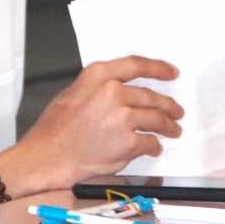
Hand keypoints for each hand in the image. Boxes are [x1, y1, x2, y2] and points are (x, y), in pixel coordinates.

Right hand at [2, 56, 184, 195]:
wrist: (47, 157)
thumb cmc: (54, 129)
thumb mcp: (73, 93)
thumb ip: (99, 87)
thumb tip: (122, 90)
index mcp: (99, 75)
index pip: (137, 65)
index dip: (159, 69)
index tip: (172, 72)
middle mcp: (113, 92)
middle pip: (151, 96)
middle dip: (168, 105)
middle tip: (176, 111)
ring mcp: (123, 117)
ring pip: (156, 119)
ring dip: (168, 126)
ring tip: (173, 130)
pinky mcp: (128, 142)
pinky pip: (150, 142)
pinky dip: (154, 146)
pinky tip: (154, 148)